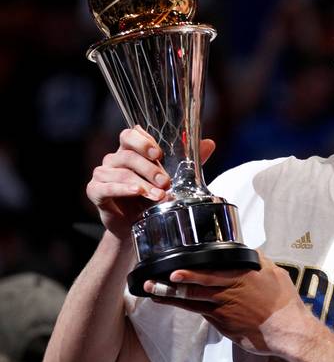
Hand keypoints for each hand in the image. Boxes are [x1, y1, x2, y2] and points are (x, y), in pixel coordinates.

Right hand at [87, 127, 214, 238]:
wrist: (139, 226)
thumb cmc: (153, 198)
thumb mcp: (174, 179)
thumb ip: (189, 161)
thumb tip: (209, 143)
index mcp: (130, 151)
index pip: (129, 135)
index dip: (142, 141)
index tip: (158, 153)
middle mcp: (114, 160)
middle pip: (127, 155)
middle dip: (150, 168)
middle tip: (166, 181)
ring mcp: (102, 175)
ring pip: (119, 172)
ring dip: (141, 183)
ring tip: (158, 195)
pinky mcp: (95, 192)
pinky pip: (104, 187)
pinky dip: (121, 189)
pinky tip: (136, 192)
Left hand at [144, 253, 302, 354]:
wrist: (287, 332)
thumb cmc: (284, 302)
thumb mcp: (276, 273)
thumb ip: (259, 261)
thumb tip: (249, 251)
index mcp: (241, 277)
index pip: (210, 272)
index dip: (190, 271)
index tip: (172, 268)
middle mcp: (228, 293)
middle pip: (195, 287)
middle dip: (171, 284)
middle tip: (151, 281)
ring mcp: (224, 310)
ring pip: (193, 302)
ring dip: (172, 297)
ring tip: (153, 292)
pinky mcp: (223, 325)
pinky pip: (202, 313)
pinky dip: (187, 308)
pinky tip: (174, 304)